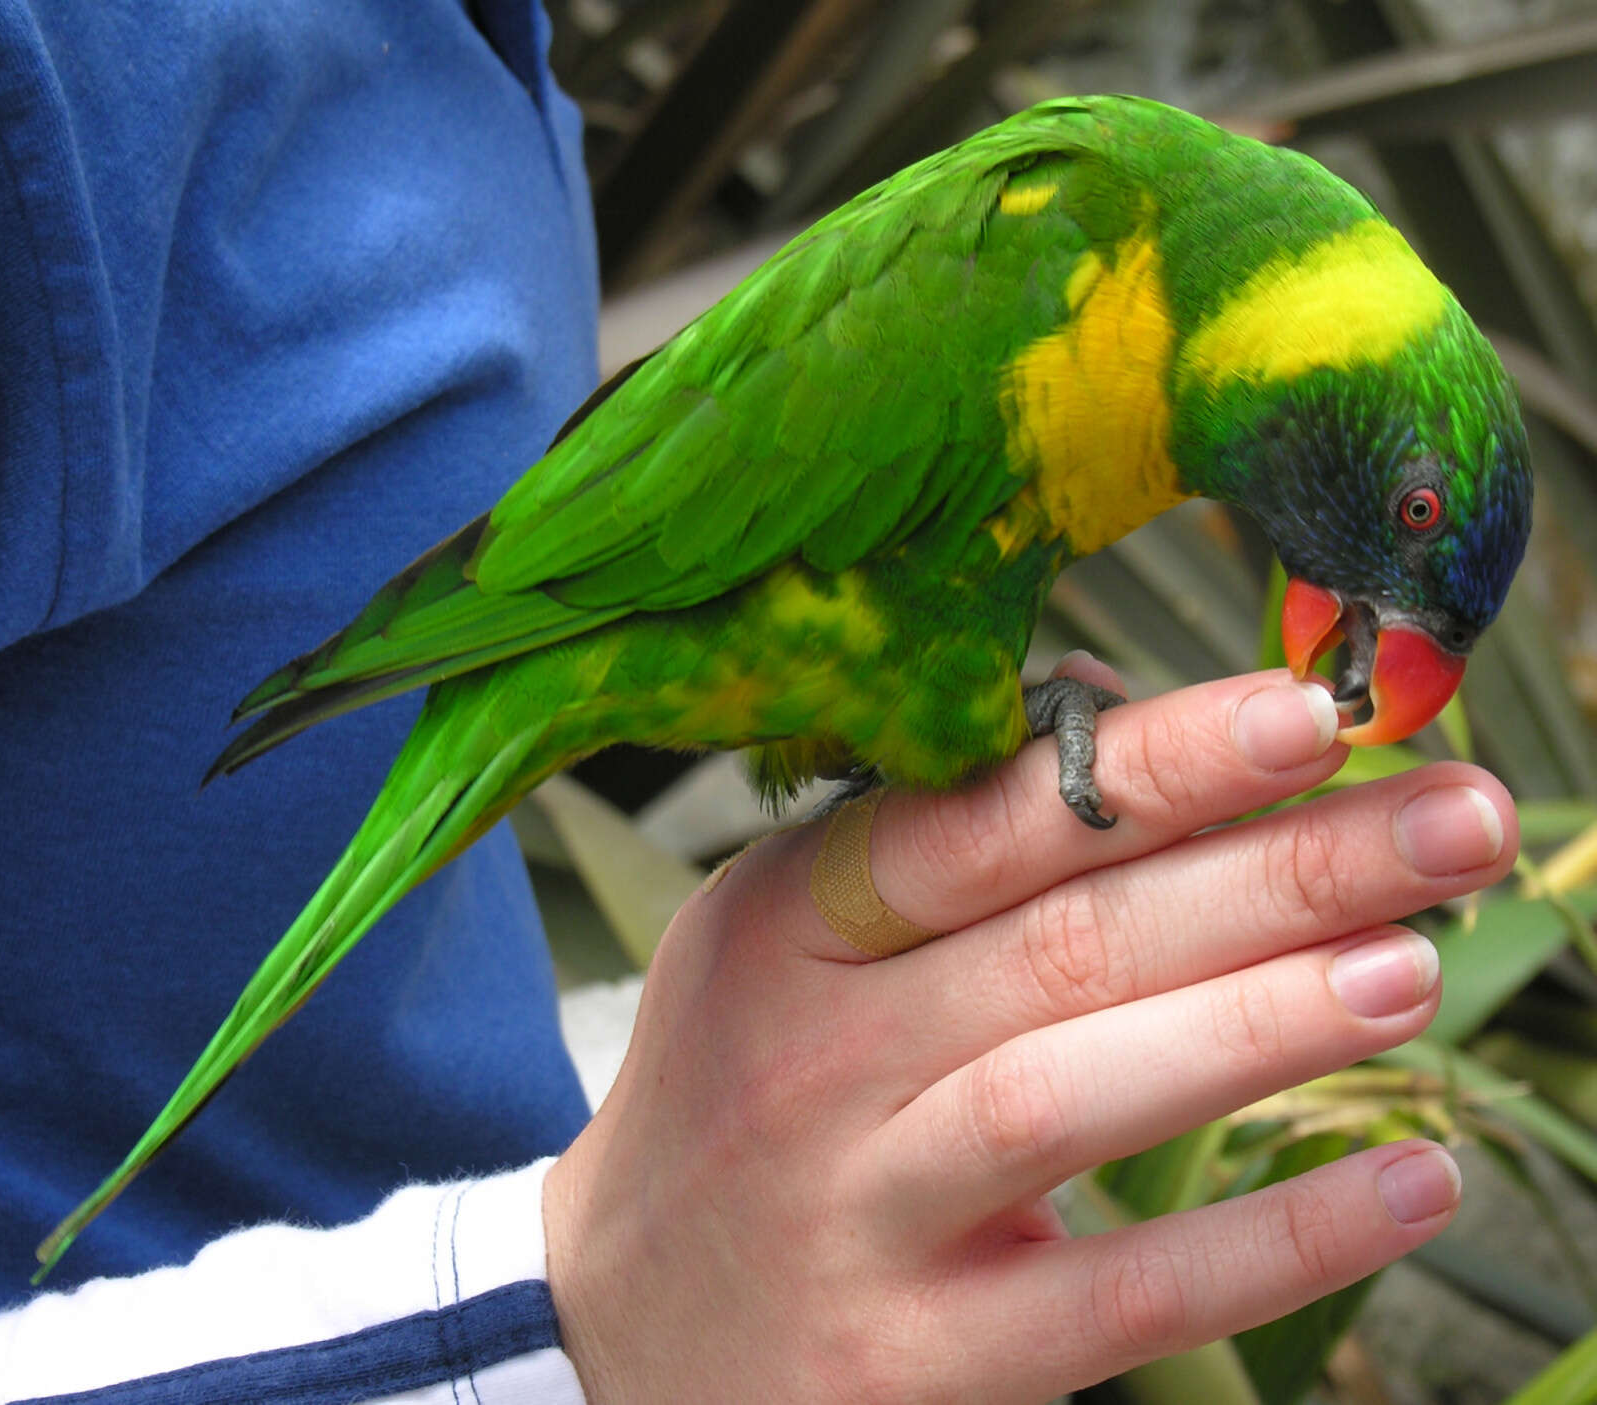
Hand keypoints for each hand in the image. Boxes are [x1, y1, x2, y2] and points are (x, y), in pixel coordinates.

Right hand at [543, 663, 1514, 1402]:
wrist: (617, 1323)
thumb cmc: (738, 1089)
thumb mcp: (780, 940)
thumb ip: (929, 843)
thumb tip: (1121, 725)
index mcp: (788, 925)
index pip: (980, 825)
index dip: (1151, 767)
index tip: (1307, 716)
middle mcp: (815, 1058)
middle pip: (1064, 945)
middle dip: (1273, 874)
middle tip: (1451, 820)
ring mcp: (861, 1213)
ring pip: (1075, 1098)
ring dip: (1262, 1026)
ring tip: (1417, 963)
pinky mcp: (915, 1360)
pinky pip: (1114, 1300)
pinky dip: (1268, 1243)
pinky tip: (1403, 1184)